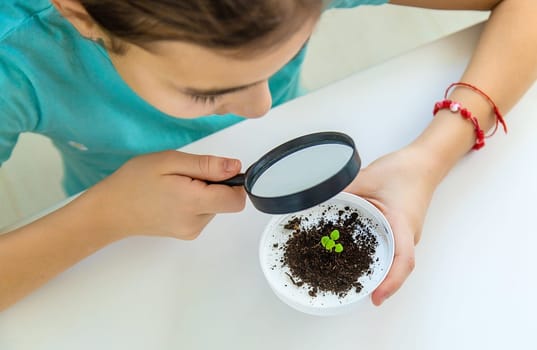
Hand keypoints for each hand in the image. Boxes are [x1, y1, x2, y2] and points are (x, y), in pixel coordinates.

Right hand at [82, 150, 245, 239]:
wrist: (110, 210)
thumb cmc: (135, 181)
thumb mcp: (170, 162)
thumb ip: (206, 165)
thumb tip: (236, 167)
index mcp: (194, 203)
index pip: (237, 199)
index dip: (235, 181)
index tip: (217, 169)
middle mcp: (197, 223)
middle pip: (227, 202)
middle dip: (215, 184)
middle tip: (186, 175)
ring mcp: (191, 231)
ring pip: (216, 207)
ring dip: (205, 193)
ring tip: (176, 185)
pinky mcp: (186, 234)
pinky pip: (204, 214)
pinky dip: (196, 202)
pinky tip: (174, 196)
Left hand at [345, 145, 439, 305]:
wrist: (423, 163)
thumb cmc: (403, 170)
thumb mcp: (367, 177)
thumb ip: (342, 189)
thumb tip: (316, 200)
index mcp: (403, 224)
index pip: (403, 261)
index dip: (391, 282)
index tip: (376, 297)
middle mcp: (407, 235)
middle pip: (396, 267)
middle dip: (378, 284)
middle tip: (352, 293)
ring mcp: (405, 234)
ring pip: (392, 260)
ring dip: (376, 272)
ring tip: (351, 281)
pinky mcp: (400, 230)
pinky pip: (389, 249)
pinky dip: (375, 258)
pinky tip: (356, 258)